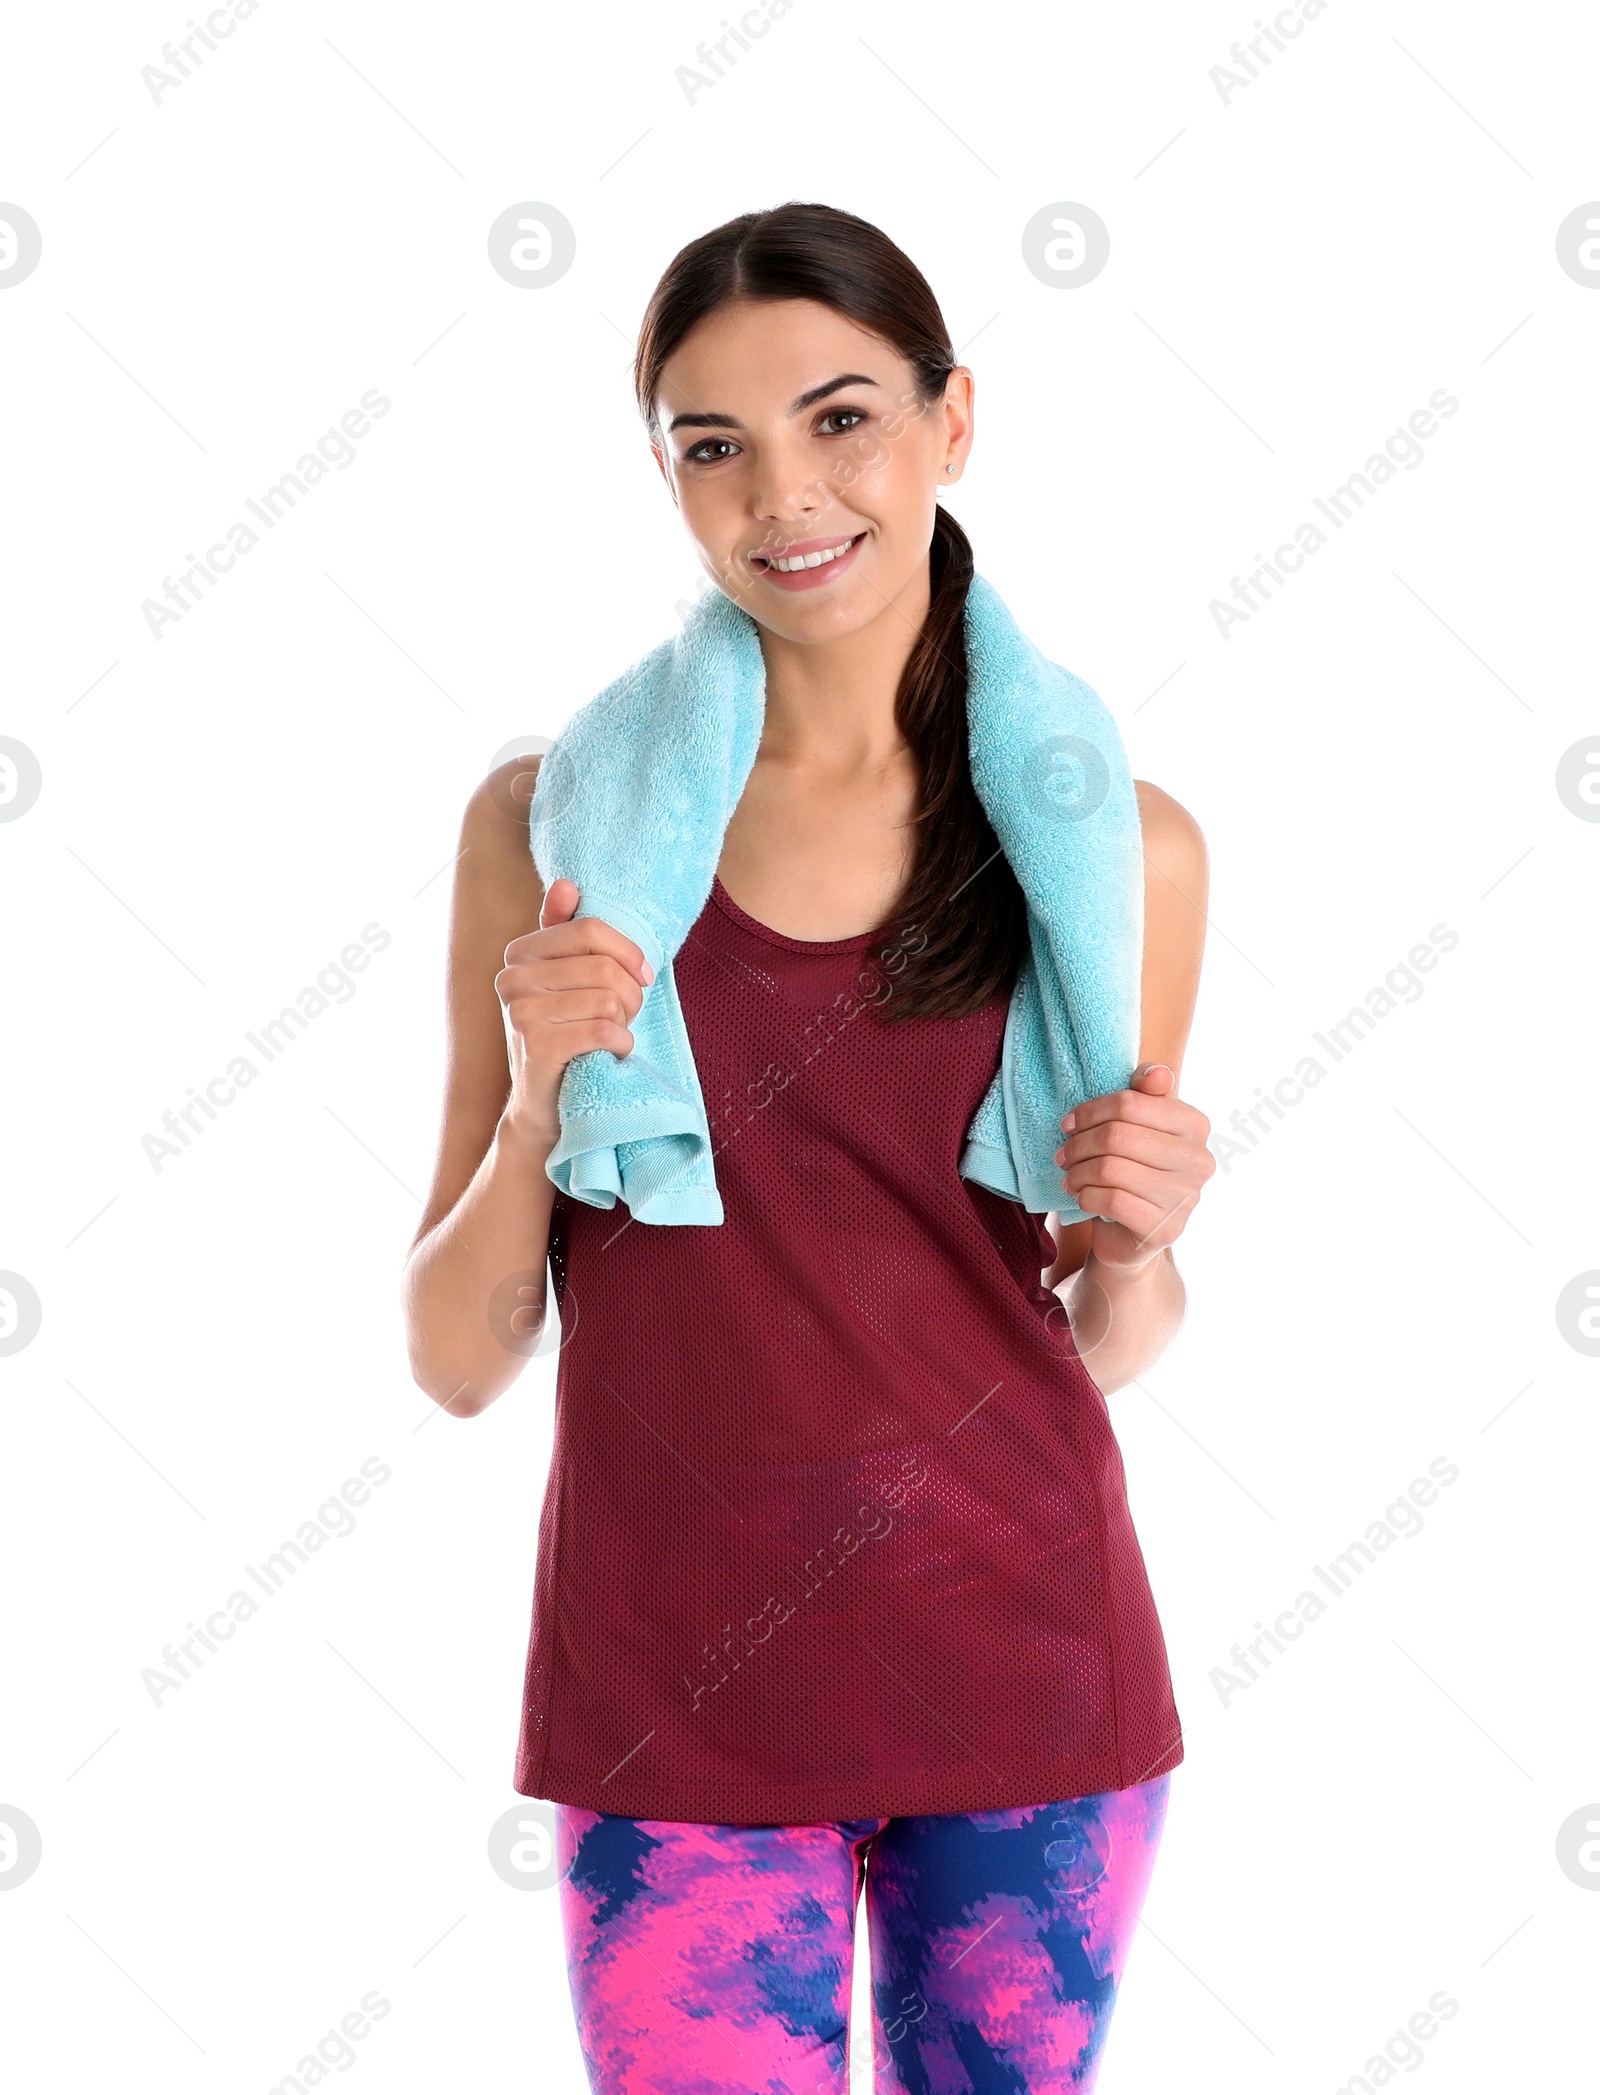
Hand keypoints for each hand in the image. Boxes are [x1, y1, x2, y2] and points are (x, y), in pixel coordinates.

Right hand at [494, 877, 653, 1143]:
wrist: (543, 1105)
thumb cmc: (564, 1034)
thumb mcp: (565, 980)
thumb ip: (565, 932)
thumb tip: (564, 884)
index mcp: (519, 953)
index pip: (588, 928)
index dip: (628, 951)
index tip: (644, 974)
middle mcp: (512, 979)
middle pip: (603, 966)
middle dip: (631, 993)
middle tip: (628, 1013)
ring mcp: (520, 1013)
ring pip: (608, 998)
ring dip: (626, 1020)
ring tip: (615, 1032)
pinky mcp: (537, 1047)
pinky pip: (604, 1030)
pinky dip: (620, 1043)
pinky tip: (611, 1052)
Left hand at [1055, 1063, 1214, 1271]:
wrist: (1132, 1233)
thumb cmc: (1133, 1169)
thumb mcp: (1137, 1126)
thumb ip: (1145, 1093)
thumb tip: (1158, 1074)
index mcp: (1195, 1125)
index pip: (1130, 1103)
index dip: (1091, 1111)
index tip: (1069, 1124)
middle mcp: (1199, 1160)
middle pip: (1117, 1135)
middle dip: (1079, 1144)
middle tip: (1064, 1155)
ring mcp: (1186, 1197)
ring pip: (1110, 1168)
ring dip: (1078, 1172)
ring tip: (1070, 1177)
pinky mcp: (1165, 1229)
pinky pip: (1111, 1200)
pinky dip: (1086, 1196)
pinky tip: (1082, 1196)